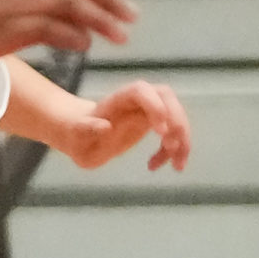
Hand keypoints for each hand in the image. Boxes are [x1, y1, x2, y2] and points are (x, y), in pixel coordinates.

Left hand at [54, 79, 190, 169]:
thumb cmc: (77, 136)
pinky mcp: (156, 123)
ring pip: (177, 115)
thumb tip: (106, 126)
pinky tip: (158, 166)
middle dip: (177, 122)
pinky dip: (176, 151)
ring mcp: (148, 111)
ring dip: (183, 140)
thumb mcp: (74, 136)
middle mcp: (136, 101)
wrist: (80, 134)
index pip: (141, 90)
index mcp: (117, 100)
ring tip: (176, 166)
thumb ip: (86, 129)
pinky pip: (175, 132)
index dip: (155, 106)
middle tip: (172, 147)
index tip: (161, 133)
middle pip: (167, 97)